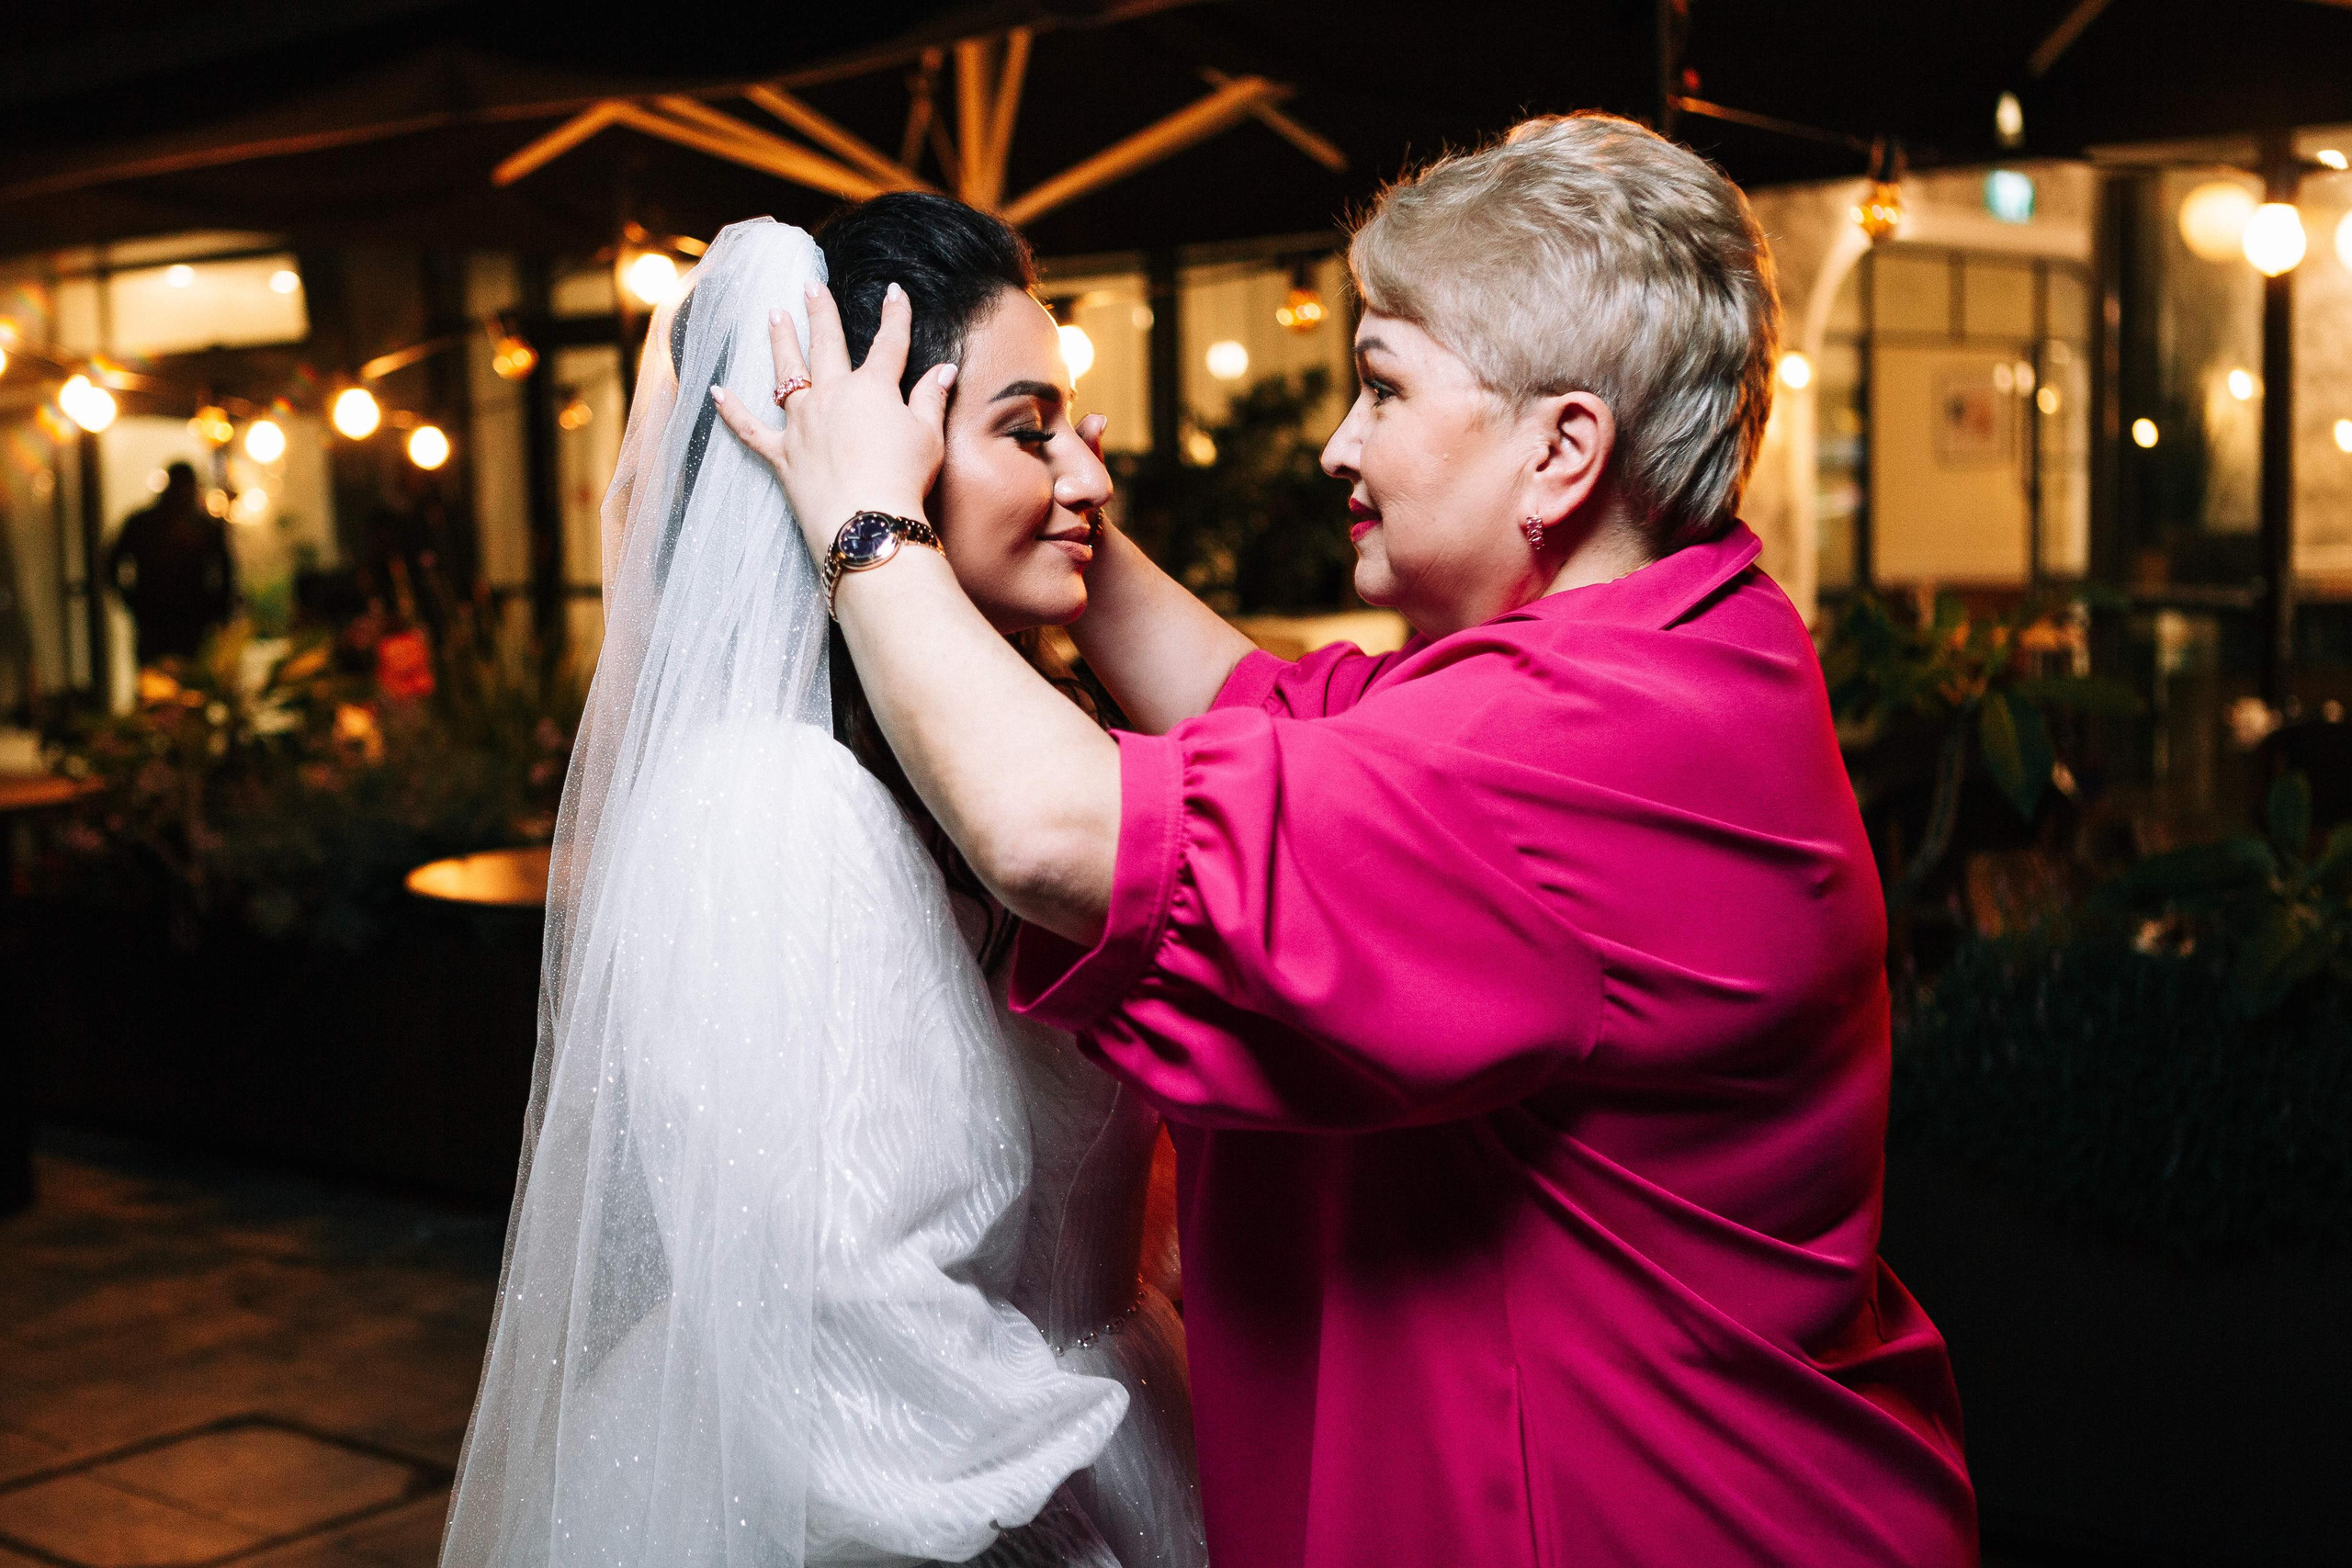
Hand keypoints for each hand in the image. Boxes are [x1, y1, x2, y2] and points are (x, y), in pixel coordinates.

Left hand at [709, 279, 956, 564]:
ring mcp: (802, 423)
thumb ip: (930, 399)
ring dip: (780, 342)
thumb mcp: (928, 437)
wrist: (866, 523)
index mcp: (872, 388)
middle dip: (820, 312)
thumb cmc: (902, 480)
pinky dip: (732, 411)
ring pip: (787, 373)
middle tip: (810, 286)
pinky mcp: (782, 454)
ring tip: (774, 315)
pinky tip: (716, 391)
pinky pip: (750, 429)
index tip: (894, 292)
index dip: (895, 316)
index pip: (889, 343)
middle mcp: (832, 396)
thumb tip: (944, 371)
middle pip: (826, 344)